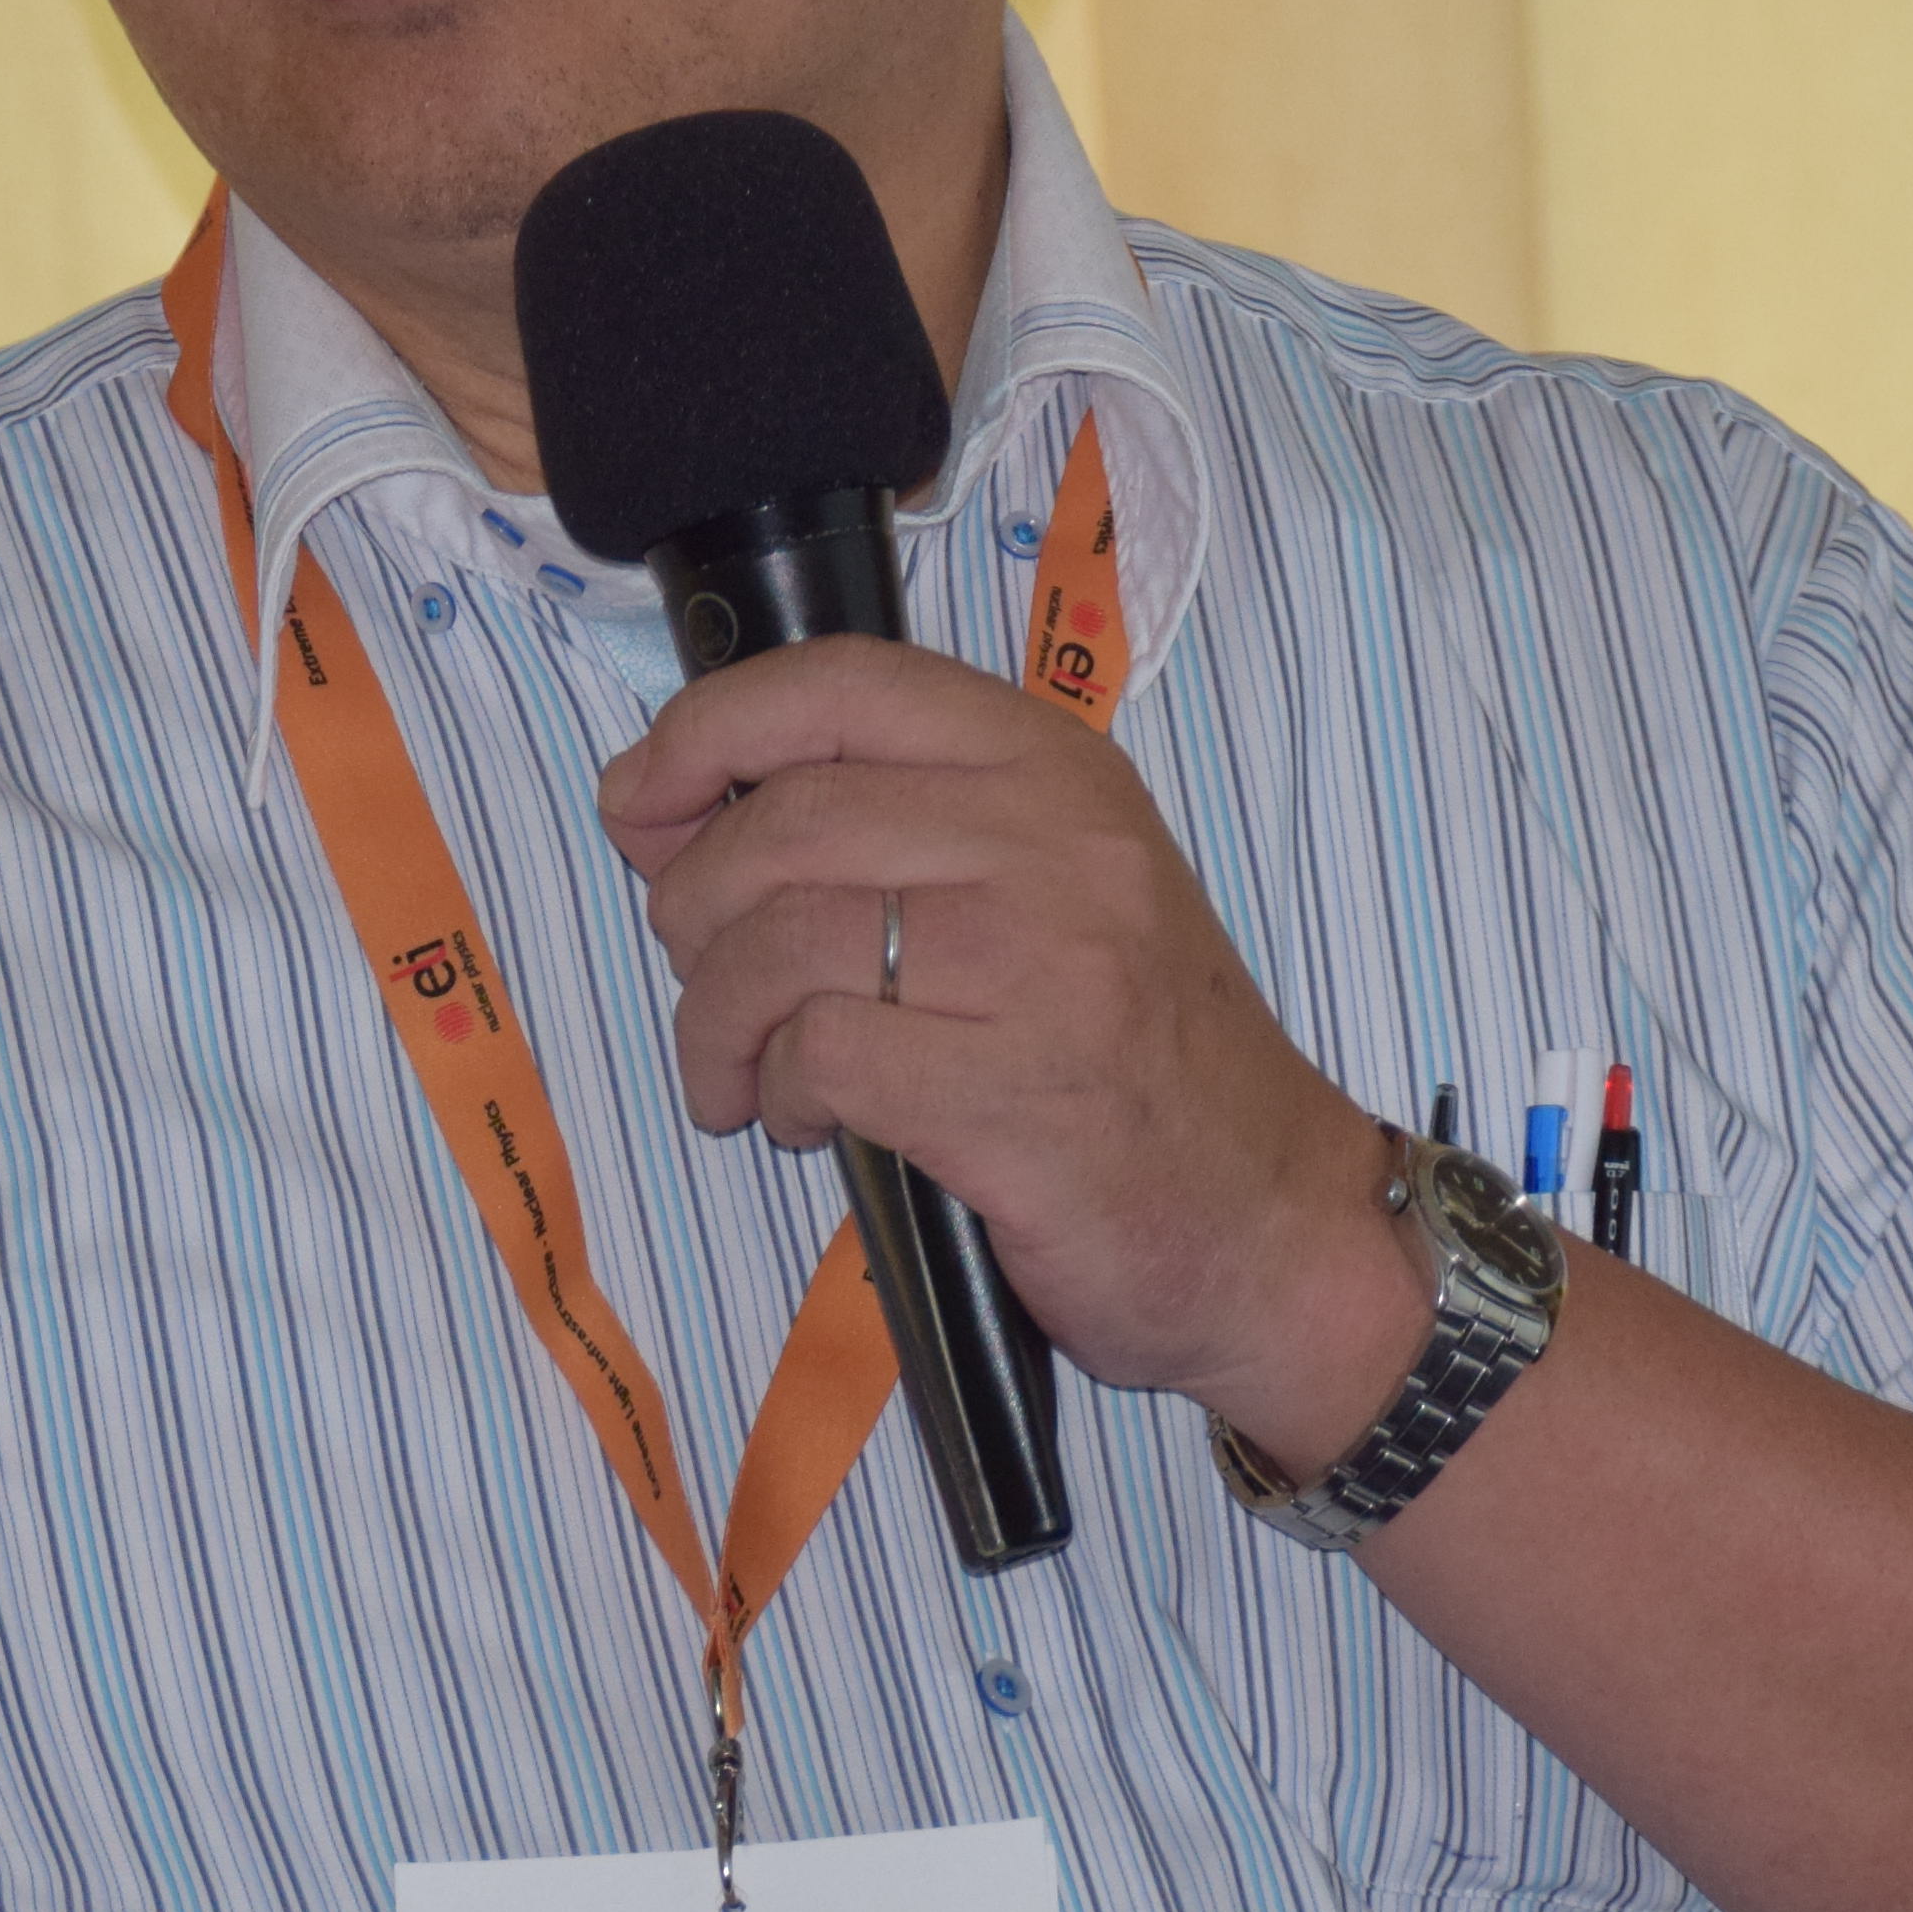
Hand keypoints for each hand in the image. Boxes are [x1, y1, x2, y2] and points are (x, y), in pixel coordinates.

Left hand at [594, 639, 1423, 1445]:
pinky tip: (806, 1121)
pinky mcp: (1015, 1096)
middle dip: (692, 903)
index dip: (707, 728)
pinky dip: (778, 1092)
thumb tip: (683, 813)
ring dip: (716, 1020)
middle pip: (785, 821)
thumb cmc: (1140, 1059)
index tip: (638, 796)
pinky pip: (821, 1055)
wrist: (1274, 1225)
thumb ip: (900, 829)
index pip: (842, 686)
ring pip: (781, 942)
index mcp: (1056, 769)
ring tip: (739, 1073)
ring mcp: (1042, 968)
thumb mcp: (1053, 888)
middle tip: (699, 974)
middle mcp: (1055, 845)